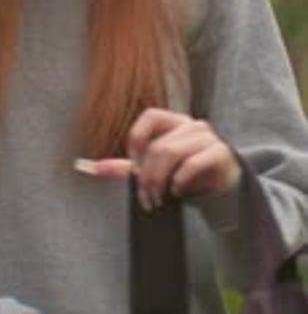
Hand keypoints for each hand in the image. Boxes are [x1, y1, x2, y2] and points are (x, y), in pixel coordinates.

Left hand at [75, 108, 240, 208]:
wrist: (223, 190)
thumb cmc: (187, 176)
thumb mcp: (154, 170)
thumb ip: (125, 168)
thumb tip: (89, 167)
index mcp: (174, 123)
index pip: (150, 116)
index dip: (137, 139)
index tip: (134, 165)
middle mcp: (191, 126)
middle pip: (158, 144)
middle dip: (147, 175)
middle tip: (146, 196)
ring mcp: (208, 138)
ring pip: (173, 152)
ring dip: (160, 179)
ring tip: (159, 197)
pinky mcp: (220, 153)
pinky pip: (194, 162)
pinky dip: (180, 180)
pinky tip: (177, 191)